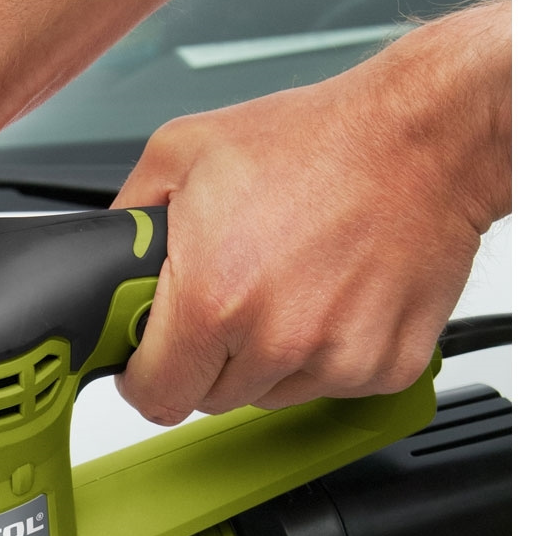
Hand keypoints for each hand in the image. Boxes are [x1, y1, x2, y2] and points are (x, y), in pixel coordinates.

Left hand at [112, 0, 510, 424]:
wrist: (426, 137)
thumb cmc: (319, 139)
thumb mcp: (184, 150)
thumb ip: (129, 218)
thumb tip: (109, 263)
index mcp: (213, 297)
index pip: (154, 395)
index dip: (145, 375)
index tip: (153, 359)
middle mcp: (275, 339)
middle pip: (210, 397)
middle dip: (208, 356)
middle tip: (232, 295)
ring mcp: (334, 361)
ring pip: (269, 394)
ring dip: (268, 356)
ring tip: (290, 283)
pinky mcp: (382, 368)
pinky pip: (330, 386)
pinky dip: (326, 353)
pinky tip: (334, 294)